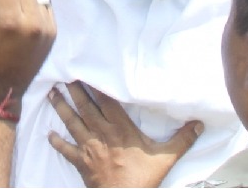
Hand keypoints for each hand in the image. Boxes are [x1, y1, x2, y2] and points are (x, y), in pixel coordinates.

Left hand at [47, 81, 201, 187]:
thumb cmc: (142, 178)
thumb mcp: (166, 158)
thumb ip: (182, 139)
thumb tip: (199, 124)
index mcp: (121, 128)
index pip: (106, 101)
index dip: (95, 85)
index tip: (86, 70)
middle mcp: (102, 134)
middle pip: (85, 107)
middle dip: (74, 90)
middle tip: (63, 74)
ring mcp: (89, 148)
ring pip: (72, 123)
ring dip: (61, 108)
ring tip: (51, 93)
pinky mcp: (81, 163)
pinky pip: (66, 150)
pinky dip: (57, 142)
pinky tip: (48, 134)